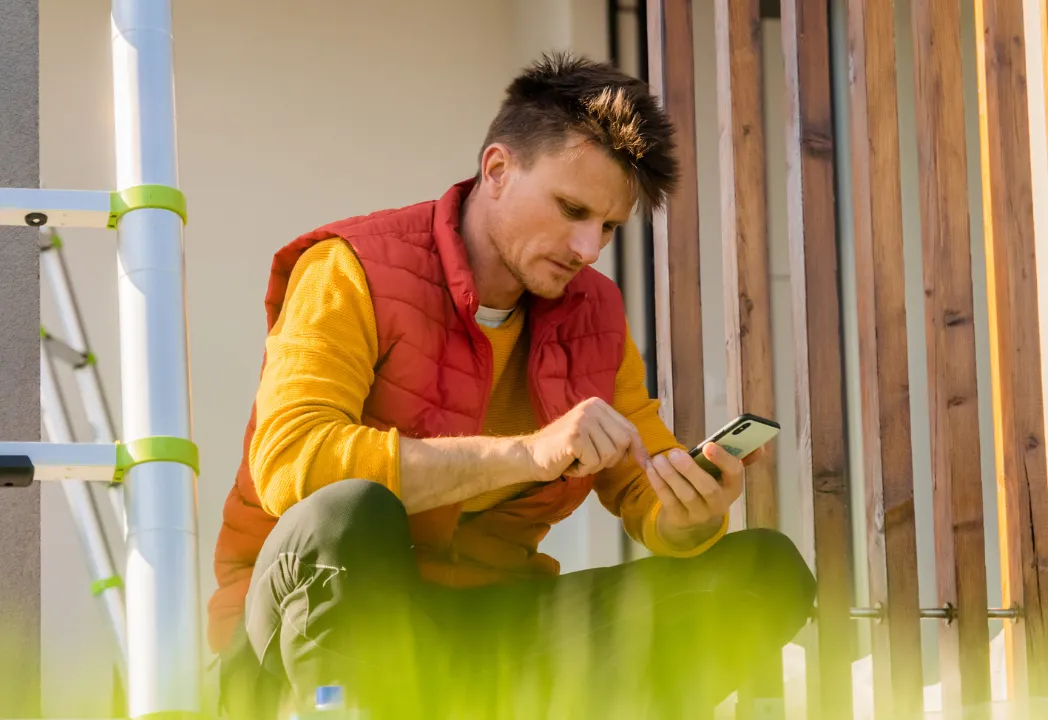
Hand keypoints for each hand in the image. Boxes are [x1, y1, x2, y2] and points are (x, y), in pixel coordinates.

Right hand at [522, 397, 652, 481]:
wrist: (531, 456)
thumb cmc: (564, 452)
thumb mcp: (594, 440)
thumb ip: (615, 440)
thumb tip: (646, 458)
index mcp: (598, 405)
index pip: (630, 429)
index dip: (637, 449)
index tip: (644, 464)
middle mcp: (592, 408)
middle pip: (623, 443)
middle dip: (610, 460)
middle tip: (589, 460)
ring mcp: (583, 420)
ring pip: (609, 455)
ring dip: (594, 466)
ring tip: (577, 460)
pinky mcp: (575, 435)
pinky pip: (594, 462)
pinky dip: (583, 470)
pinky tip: (569, 463)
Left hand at [648, 443, 764, 549]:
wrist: (693, 518)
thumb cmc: (708, 483)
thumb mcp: (721, 473)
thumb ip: (737, 456)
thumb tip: (760, 446)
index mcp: (733, 487)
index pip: (734, 473)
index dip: (723, 459)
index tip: (709, 445)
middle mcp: (719, 504)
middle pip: (708, 488)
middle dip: (690, 470)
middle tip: (674, 452)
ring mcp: (699, 514)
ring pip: (685, 495)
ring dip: (670, 475)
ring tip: (658, 459)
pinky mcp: (680, 519)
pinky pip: (668, 501)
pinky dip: (658, 483)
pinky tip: (651, 469)